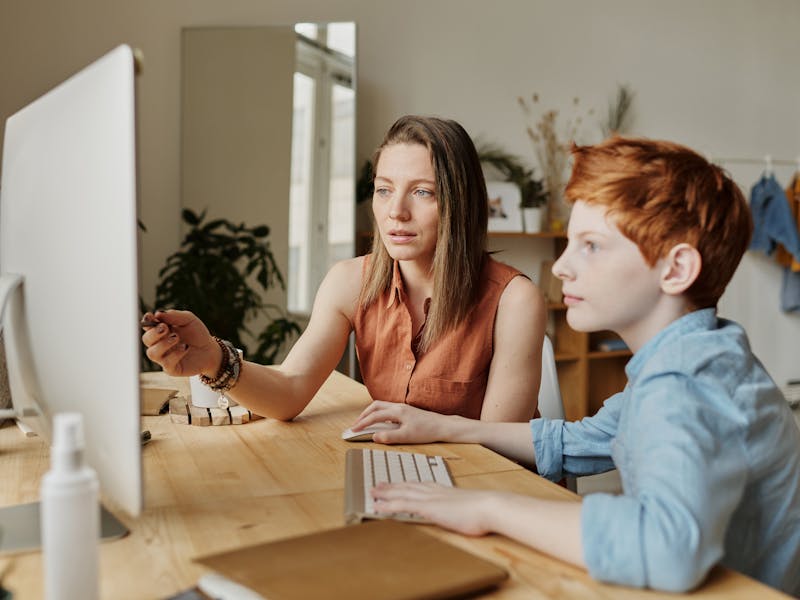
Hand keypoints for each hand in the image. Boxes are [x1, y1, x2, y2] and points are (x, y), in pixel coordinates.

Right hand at [141, 309, 218, 376]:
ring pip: (152, 353)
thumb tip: (158, 313)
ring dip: (163, 344)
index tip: (150, 316)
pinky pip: (166, 363)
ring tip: (177, 338)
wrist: (210, 349)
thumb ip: (174, 315)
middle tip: (165, 328)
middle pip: (146, 339)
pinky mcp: (171, 368)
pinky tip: (185, 348)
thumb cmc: (197, 333)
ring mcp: (164, 357)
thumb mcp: (189, 320)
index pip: (147, 326)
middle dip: (153, 333)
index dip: (146, 321)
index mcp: (161, 330)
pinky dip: (175, 354)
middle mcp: (159, 344)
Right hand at [349, 400, 452, 443]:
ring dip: (371, 413)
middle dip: (363, 415)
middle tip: (356, 425)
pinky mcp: (406, 411)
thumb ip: (389, 437)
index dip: (362, 423)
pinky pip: (388, 409)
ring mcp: (403, 407)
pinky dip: (379, 413)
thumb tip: (374, 437)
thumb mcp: (407, 437)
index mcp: (397, 412)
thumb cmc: (427, 431)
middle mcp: (399, 407)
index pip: (374, 416)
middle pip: (375, 406)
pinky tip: (381, 422)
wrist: (443, 426)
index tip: (353, 430)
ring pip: (381, 406)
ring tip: (365, 422)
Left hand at [371, 482, 496, 535]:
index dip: (406, 485)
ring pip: (401, 493)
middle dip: (391, 486)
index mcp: (443, 490)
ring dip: (385, 493)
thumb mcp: (469, 507)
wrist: (489, 506)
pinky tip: (377, 507)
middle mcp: (433, 491)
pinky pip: (402, 505)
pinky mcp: (428, 508)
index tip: (397, 483)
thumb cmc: (484, 510)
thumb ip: (461, 508)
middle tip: (378, 485)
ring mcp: (429, 498)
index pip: (420, 485)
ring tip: (373, 492)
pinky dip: (388, 505)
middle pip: (407, 486)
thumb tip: (462, 513)